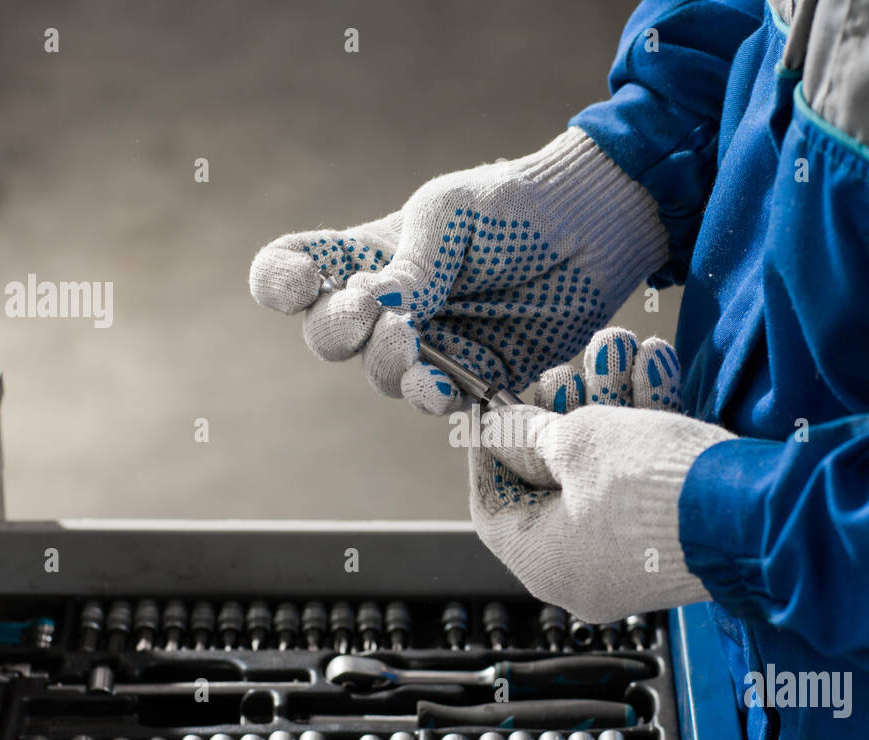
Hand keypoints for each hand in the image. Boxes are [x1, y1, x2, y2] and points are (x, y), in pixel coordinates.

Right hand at [248, 128, 666, 413]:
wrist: (590, 231)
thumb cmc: (512, 207)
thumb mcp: (451, 217)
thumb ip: (408, 266)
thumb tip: (372, 308)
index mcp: (366, 256)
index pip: (290, 273)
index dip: (279, 284)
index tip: (302, 281)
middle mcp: (387, 306)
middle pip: (327, 336)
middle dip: (336, 331)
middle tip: (369, 315)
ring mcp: (429, 344)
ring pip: (380, 375)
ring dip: (387, 365)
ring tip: (412, 341)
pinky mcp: (474, 376)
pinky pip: (439, 402)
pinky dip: (433, 399)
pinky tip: (441, 388)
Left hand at [468, 331, 731, 622]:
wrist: (757, 513)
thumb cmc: (654, 485)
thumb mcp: (577, 443)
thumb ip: (527, 434)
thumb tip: (497, 429)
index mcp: (544, 562)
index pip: (493, 503)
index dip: (491, 447)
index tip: (497, 403)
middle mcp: (583, 570)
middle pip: (551, 480)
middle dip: (561, 411)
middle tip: (570, 369)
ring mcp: (631, 557)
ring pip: (603, 469)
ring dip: (610, 402)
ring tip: (619, 347)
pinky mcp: (674, 537)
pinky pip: (642, 479)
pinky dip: (644, 425)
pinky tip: (654, 366)